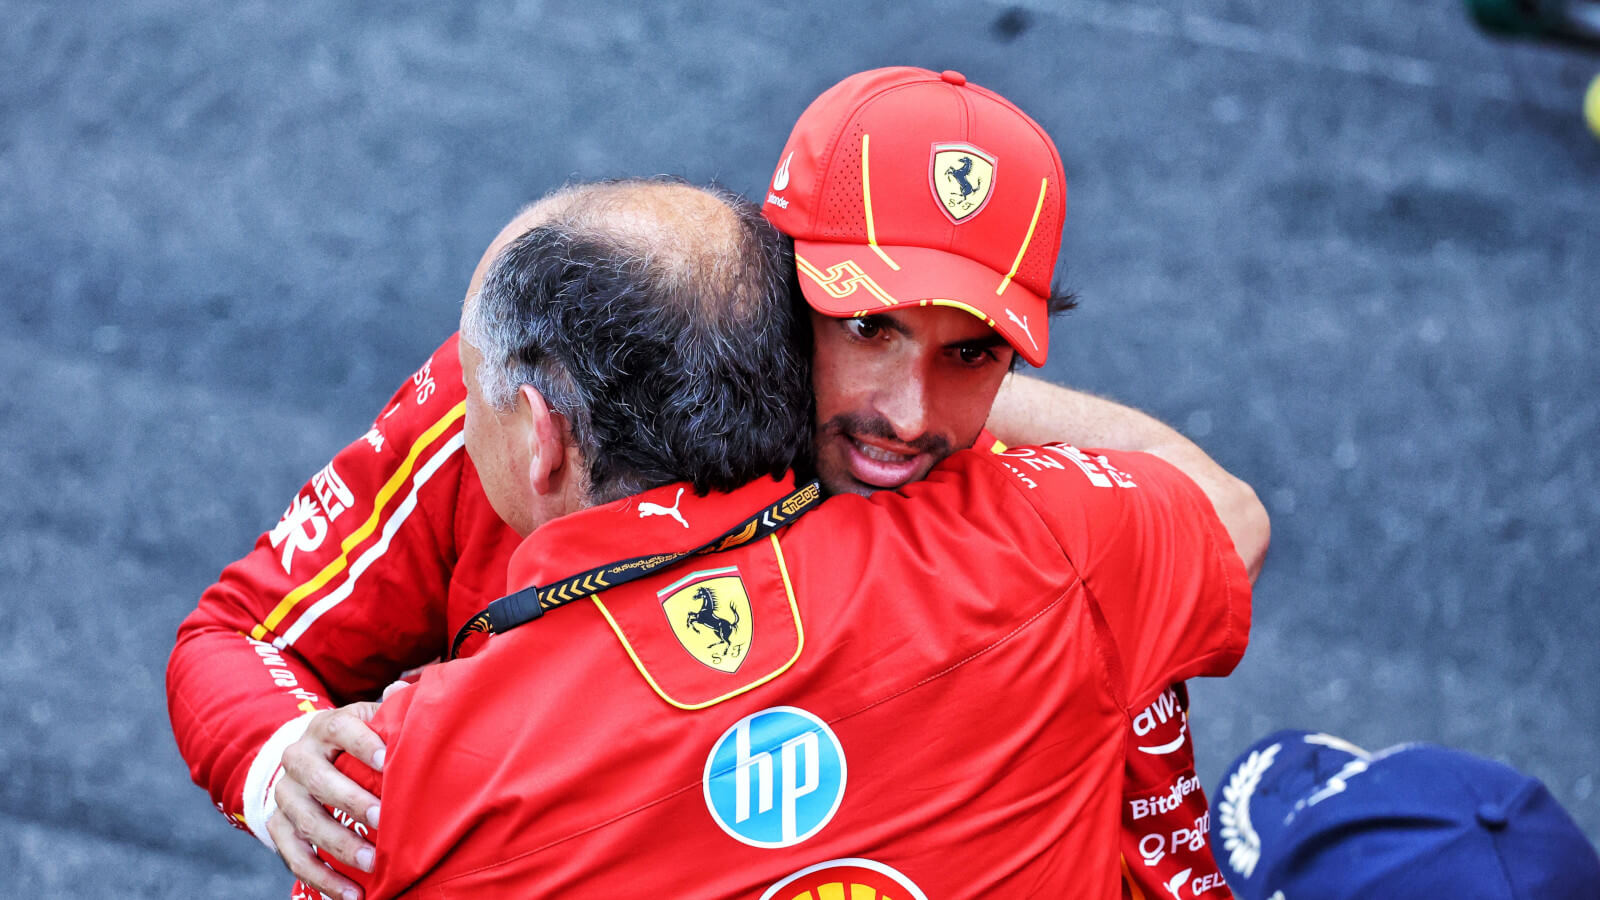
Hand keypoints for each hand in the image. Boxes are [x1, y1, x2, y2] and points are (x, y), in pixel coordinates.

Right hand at [268, 702, 385, 899]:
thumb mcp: (365, 722)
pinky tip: (350, 894)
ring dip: (339, 845)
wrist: (303, 762)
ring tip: (371, 864)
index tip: (387, 761)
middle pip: (319, 780)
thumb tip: (401, 689)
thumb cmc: (353, 743)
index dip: (362, 743)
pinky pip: (295, 857)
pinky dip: (322, 878)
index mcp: (324, 727)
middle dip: (352, 801)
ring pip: (306, 822)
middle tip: (382, 820)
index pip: (340, 729)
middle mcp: (298, 759)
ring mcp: (284, 795)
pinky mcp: (277, 828)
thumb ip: (385, 713)